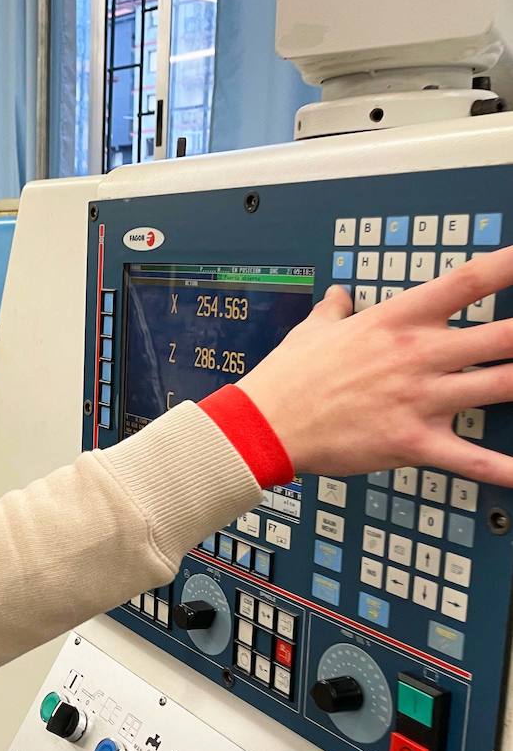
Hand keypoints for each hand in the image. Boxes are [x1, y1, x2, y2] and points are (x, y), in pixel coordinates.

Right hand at [238, 248, 512, 483]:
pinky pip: (473, 459)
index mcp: (396, 321)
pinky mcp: (414, 442)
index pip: (468, 281)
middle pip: (506, 335)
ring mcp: (420, 398)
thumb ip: (336, 310)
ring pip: (503, 386)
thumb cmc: (287, 378)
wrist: (263, 424)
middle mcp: (418, 355)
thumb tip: (342, 296)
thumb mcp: (312, 331)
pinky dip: (506, 469)